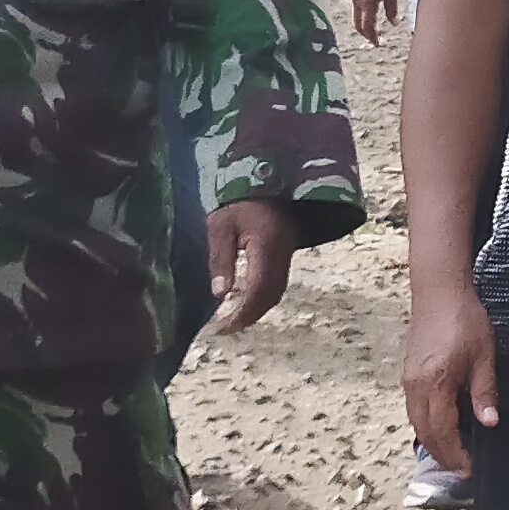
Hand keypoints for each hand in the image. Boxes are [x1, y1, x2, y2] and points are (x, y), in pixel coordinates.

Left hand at [206, 199, 293, 334]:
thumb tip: (220, 294)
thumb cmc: (239, 201)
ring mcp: (287, 254)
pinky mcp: (286, 253)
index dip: (242, 313)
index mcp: (266, 247)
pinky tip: (246, 300)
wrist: (268, 181)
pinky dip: (263, 298)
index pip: (258, 290)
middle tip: (225, 328)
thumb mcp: (221, 225)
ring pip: (277, 292)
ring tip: (233, 319)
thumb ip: (221, 258)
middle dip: (249, 316)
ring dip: (257, 309)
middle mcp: (282, 255)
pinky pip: (278, 283)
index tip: (222, 326)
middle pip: (271, 296)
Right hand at [348, 0, 402, 43]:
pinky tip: (366, 5)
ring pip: (354, 13)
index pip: (367, 27)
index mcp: (366, 3)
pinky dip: (359, 9)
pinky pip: (352, 2)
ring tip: (371, 23)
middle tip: (372, 37)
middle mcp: (355, 0)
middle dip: (364, 33)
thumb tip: (393, 23)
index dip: (372, 37)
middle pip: (357, 23)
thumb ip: (391, 8)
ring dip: (361, 20)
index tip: (377, 44)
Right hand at [404, 279, 500, 472]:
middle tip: (460, 469)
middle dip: (441, 455)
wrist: (439, 291)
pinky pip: (413, 409)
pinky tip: (440, 427)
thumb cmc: (465, 320)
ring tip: (451, 454)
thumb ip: (484, 391)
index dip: (454, 454)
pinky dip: (425, 425)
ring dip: (432, 442)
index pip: (442, 431)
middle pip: (425, 432)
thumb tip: (489, 422)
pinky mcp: (408, 373)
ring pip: (416, 422)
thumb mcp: (484, 356)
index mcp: (436, 384)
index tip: (468, 469)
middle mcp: (416, 386)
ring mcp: (409, 380)